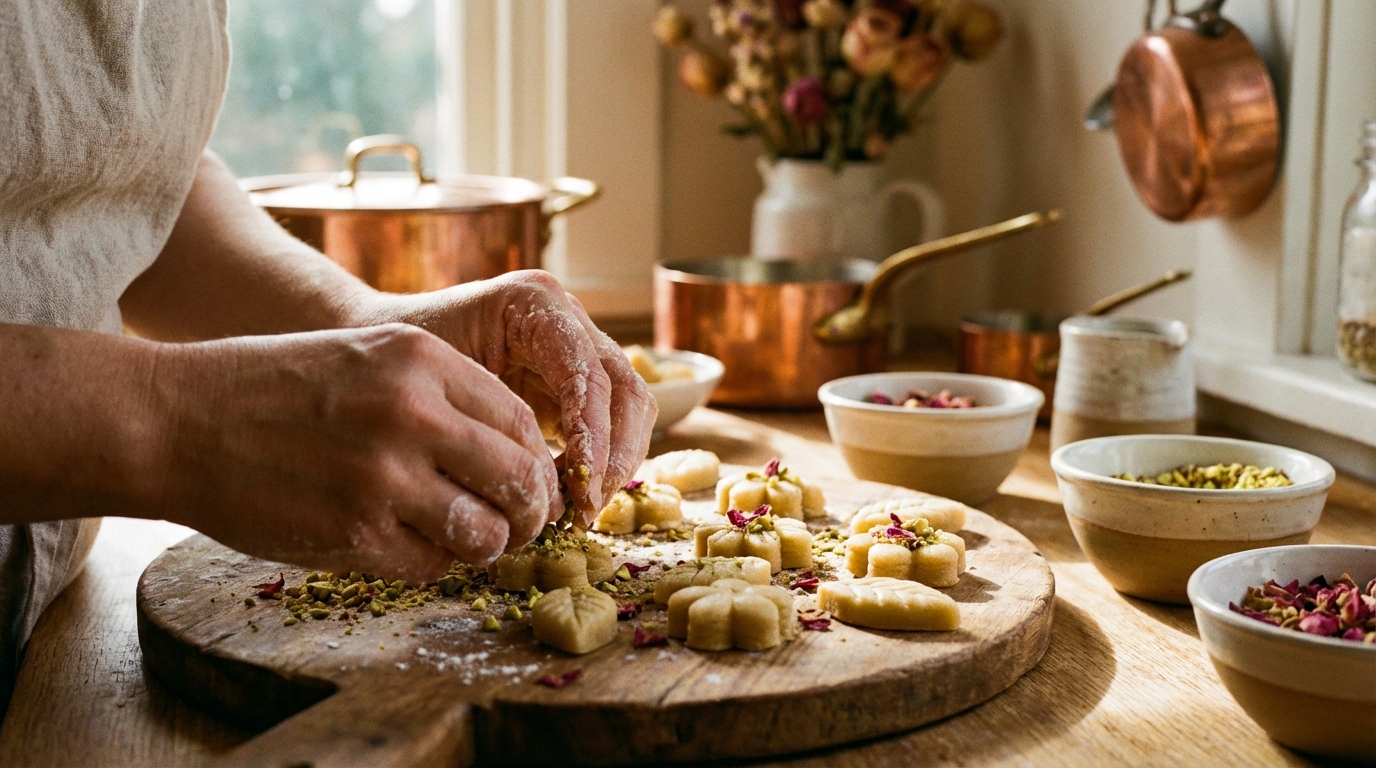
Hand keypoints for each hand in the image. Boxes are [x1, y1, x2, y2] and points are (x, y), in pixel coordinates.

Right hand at [151, 324, 561, 581]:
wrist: (177, 419)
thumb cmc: (274, 388)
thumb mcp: (369, 357)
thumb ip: (442, 395)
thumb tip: (517, 451)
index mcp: (421, 360)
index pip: (521, 423)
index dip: (536, 462)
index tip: (527, 482)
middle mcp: (411, 413)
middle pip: (520, 480)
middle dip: (529, 512)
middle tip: (517, 524)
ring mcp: (383, 476)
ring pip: (487, 534)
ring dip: (486, 546)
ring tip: (465, 539)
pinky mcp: (353, 532)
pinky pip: (432, 565)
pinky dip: (435, 565)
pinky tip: (411, 546)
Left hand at [352, 270, 656, 521]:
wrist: (377, 346)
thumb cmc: (396, 361)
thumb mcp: (435, 383)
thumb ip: (488, 418)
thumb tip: (538, 479)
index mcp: (532, 302)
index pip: (588, 371)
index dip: (594, 433)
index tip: (580, 488)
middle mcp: (566, 317)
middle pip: (626, 388)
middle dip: (614, 454)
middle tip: (586, 510)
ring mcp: (577, 347)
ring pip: (632, 407)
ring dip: (615, 463)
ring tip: (580, 511)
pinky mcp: (574, 381)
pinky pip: (610, 422)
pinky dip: (600, 463)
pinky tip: (571, 499)